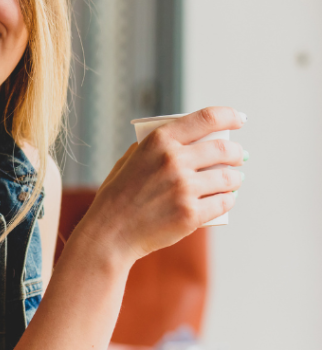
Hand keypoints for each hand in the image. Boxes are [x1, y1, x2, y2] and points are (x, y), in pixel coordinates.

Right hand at [78, 107, 245, 263]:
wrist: (110, 233)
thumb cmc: (117, 196)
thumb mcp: (128, 160)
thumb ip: (153, 147)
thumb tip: (184, 138)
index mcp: (158, 141)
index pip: (207, 118)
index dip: (230, 115)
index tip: (239, 119)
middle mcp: (173, 160)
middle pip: (224, 148)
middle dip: (237, 152)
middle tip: (239, 156)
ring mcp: (183, 188)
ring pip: (229, 178)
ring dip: (236, 178)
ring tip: (234, 180)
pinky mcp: (190, 214)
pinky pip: (224, 202)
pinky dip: (228, 200)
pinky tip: (226, 198)